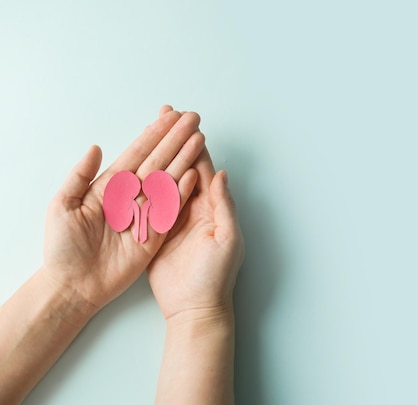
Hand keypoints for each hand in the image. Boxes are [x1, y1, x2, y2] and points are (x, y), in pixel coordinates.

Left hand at [41, 106, 204, 310]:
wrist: (74, 285)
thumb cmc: (63, 248)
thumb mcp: (62, 206)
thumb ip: (79, 176)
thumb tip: (95, 147)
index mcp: (110, 186)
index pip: (137, 154)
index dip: (154, 134)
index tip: (169, 116)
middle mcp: (131, 196)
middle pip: (158, 161)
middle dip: (175, 139)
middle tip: (192, 119)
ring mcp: (145, 214)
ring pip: (169, 180)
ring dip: (184, 159)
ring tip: (198, 139)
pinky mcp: (155, 234)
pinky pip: (172, 209)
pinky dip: (183, 192)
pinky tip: (194, 174)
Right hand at [147, 107, 243, 322]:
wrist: (194, 308)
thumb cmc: (216, 276)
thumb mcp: (227, 240)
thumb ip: (223, 206)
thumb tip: (221, 174)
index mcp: (212, 208)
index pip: (203, 168)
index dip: (193, 144)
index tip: (185, 120)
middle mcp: (193, 209)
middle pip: (182, 168)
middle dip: (173, 141)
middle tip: (164, 115)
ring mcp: (173, 220)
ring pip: (164, 181)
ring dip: (158, 156)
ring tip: (148, 133)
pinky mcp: (155, 232)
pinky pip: (149, 203)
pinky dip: (144, 184)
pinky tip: (134, 168)